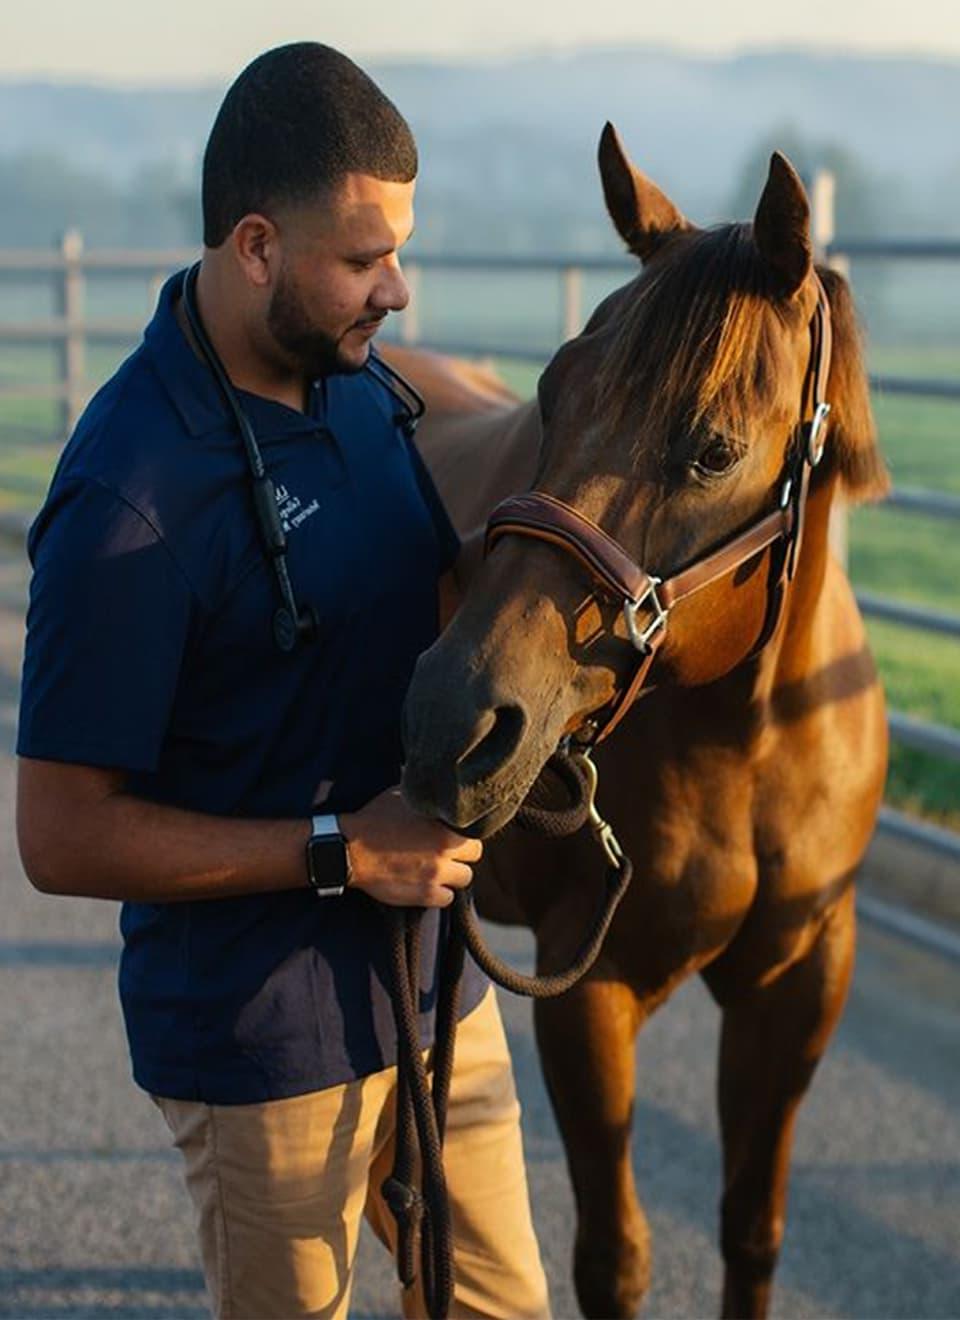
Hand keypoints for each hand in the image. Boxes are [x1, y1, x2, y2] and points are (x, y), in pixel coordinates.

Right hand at [338, 787, 481, 907]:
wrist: (349, 850)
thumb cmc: (373, 819)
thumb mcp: (401, 795)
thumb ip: (426, 794)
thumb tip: (438, 784)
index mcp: (444, 825)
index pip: (475, 831)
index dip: (464, 831)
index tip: (454, 832)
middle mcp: (444, 851)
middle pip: (474, 856)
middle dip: (462, 853)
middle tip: (447, 850)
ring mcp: (436, 875)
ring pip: (465, 879)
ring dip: (453, 874)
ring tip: (437, 868)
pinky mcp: (424, 895)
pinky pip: (447, 899)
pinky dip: (440, 893)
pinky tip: (427, 883)